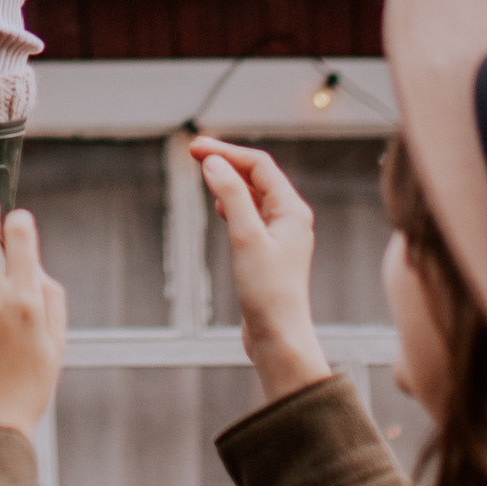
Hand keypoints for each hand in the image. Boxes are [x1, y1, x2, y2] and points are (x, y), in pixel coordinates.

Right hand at [190, 141, 332, 402]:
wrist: (279, 338)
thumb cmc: (267, 292)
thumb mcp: (245, 238)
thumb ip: (231, 196)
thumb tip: (214, 162)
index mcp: (292, 210)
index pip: (259, 164)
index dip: (227, 151)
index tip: (195, 147)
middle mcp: (291, 219)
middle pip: (258, 176)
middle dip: (227, 161)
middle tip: (194, 153)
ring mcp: (281, 236)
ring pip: (254, 195)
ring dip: (230, 181)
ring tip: (205, 172)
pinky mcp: (269, 253)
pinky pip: (252, 215)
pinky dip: (234, 204)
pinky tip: (220, 207)